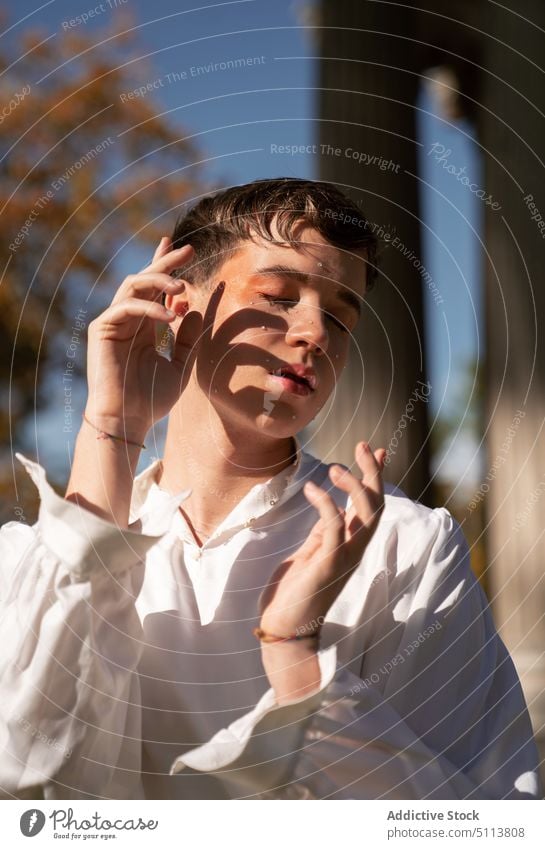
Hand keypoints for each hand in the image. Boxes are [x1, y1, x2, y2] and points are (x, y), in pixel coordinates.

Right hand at [85, 238, 218, 441]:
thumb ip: (188, 340)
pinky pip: (126, 307)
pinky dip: (149, 308)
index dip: (167, 267)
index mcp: (145, 326)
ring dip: (158, 281)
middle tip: (188, 249)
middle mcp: (129, 320)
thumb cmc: (152, 400)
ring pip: (133, 286)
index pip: (156, 289)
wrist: (127, 420)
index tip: (185, 250)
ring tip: (182, 286)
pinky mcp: (102, 329)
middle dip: (166, 262)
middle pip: (145, 280)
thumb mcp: (180, 367)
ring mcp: (113, 322)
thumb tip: (195, 310)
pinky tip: (169, 316)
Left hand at [259, 441, 385, 636]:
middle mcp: (355, 550)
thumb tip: (335, 506)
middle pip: (377, 505)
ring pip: (367, 514)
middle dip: (373, 473)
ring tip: (335, 467)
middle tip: (363, 445)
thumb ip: (326, 530)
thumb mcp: (312, 551)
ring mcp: (345, 557)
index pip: (371, 504)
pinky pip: (335, 527)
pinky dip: (327, 503)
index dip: (375, 476)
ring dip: (355, 486)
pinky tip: (313, 488)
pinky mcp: (329, 564)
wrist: (285, 627)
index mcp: (350, 545)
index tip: (375, 449)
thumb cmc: (294, 591)